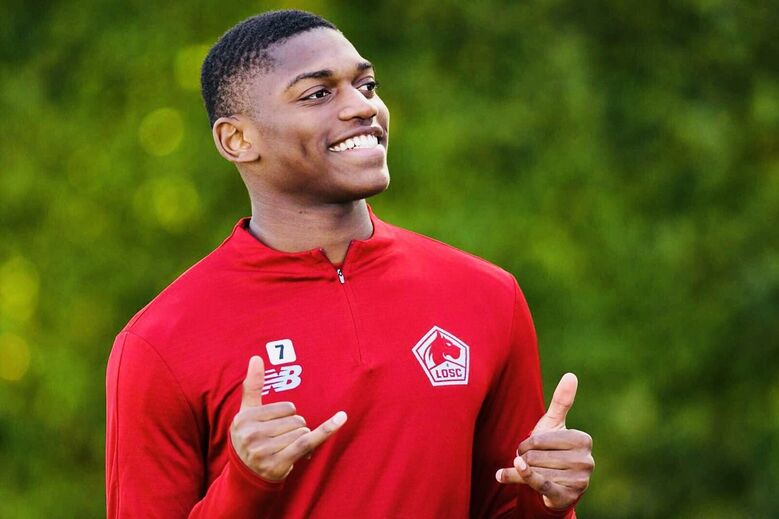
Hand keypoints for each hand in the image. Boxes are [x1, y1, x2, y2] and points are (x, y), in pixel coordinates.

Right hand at [230, 356, 346, 480]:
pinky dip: (326, 430)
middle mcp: (251, 435)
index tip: (276, 427)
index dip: (288, 416)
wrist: (246, 477)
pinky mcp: (277, 464)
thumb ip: (252, 385)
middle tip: (280, 441)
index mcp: (244, 418)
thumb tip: (256, 357)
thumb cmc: (250, 438)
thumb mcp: (246, 412)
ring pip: (302, 432)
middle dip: (295, 429)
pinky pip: (307, 442)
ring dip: (299, 439)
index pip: (287, 407)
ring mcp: (263, 451)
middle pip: (296, 420)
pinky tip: (342, 418)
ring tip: (282, 449)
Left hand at [495, 373, 593, 509]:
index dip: (528, 442)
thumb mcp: (554, 425)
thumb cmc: (553, 449)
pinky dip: (522, 477)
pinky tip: (503, 474)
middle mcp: (586, 461)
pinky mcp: (567, 496)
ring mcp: (579, 481)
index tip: (532, 447)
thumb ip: (561, 401)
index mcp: (584, 440)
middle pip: (536, 455)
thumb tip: (571, 375)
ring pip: (534, 469)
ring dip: (522, 470)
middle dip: (524, 457)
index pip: (540, 438)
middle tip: (530, 461)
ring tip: (528, 471)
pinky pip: (540, 484)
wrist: (556, 485)